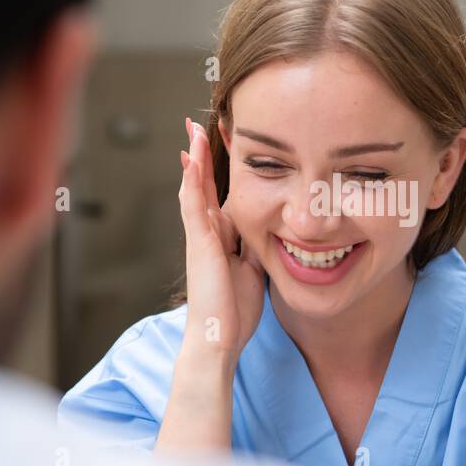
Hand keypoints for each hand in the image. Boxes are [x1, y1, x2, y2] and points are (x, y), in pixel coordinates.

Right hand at [177, 117, 265, 355]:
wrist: (218, 337)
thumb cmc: (235, 312)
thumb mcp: (254, 271)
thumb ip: (257, 249)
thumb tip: (274, 234)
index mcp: (221, 240)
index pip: (219, 197)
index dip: (219, 174)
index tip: (224, 150)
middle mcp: (207, 234)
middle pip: (202, 187)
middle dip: (201, 159)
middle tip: (197, 128)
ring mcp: (200, 236)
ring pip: (194, 189)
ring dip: (194, 159)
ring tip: (192, 131)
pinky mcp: (199, 242)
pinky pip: (192, 203)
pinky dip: (191, 179)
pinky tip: (190, 157)